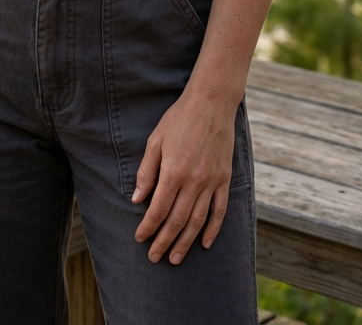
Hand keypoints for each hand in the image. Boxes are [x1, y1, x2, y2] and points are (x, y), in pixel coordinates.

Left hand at [132, 87, 237, 263]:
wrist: (211, 103)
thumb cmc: (179, 119)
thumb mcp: (156, 140)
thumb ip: (147, 171)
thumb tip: (137, 199)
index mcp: (174, 172)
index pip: (158, 209)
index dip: (148, 227)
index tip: (140, 238)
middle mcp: (194, 181)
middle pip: (177, 220)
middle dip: (164, 241)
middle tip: (155, 258)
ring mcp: (211, 181)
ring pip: (197, 221)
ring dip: (186, 242)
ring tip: (176, 258)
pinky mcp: (224, 179)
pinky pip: (219, 210)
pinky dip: (213, 229)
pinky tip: (205, 243)